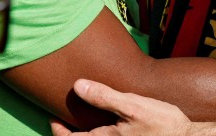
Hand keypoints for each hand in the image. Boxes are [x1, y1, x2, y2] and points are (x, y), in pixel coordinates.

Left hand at [50, 79, 192, 135]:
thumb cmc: (162, 125)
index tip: (53, 119)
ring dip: (88, 135)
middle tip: (63, 121)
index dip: (59, 131)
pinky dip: (102, 134)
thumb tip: (78, 86)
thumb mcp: (132, 106)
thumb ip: (104, 96)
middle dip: (71, 135)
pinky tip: (109, 124)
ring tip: (84, 121)